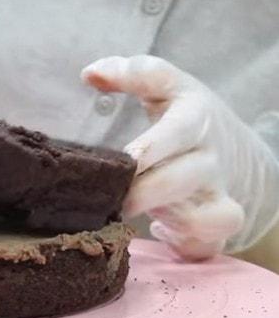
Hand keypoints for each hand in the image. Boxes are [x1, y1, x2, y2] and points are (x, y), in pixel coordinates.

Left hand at [82, 55, 278, 259]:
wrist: (228, 144)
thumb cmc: (180, 114)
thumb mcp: (164, 86)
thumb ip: (131, 74)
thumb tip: (90, 74)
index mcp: (194, 118)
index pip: (179, 129)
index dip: (154, 146)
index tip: (129, 159)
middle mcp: (209, 157)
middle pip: (182, 180)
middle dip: (145, 192)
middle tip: (113, 198)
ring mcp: (217, 193)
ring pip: (207, 217)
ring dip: (170, 220)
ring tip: (136, 215)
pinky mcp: (217, 221)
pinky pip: (209, 242)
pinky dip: (187, 244)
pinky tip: (161, 234)